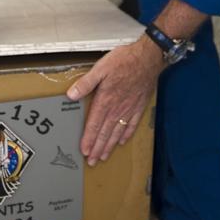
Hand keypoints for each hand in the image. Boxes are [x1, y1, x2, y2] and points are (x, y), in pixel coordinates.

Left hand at [67, 37, 162, 166]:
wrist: (148, 58)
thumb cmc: (125, 60)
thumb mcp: (101, 68)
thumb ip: (86, 83)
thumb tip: (71, 95)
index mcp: (106, 100)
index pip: (95, 124)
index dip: (89, 139)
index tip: (84, 151)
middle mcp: (118, 108)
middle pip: (105, 132)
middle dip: (97, 148)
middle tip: (92, 161)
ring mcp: (129, 108)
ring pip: (117, 132)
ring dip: (110, 145)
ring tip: (104, 156)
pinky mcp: (139, 105)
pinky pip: (132, 124)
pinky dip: (126, 134)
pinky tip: (122, 141)